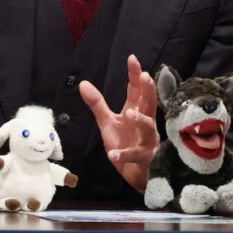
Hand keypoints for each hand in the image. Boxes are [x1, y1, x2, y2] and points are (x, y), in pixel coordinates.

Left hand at [79, 54, 159, 191]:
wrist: (135, 173)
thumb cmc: (125, 143)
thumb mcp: (108, 122)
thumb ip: (97, 104)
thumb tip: (82, 83)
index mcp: (135, 111)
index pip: (136, 90)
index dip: (135, 75)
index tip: (132, 58)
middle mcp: (145, 123)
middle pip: (149, 104)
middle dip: (148, 90)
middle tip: (145, 77)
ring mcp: (147, 141)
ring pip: (149, 128)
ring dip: (140, 120)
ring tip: (129, 113)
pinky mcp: (144, 159)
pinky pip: (136, 156)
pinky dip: (124, 155)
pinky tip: (113, 154)